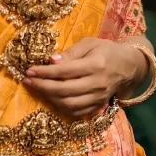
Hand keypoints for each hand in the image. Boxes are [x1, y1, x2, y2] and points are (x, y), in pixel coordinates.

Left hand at [22, 37, 146, 118]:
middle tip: (28, 80)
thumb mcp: (90, 43)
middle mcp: (97, 84)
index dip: (45, 72)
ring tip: (36, 88)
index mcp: (95, 65)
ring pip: (69, 104)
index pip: (64, 71)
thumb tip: (51, 60)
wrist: (128, 66)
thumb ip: (71, 52)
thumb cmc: (106, 50)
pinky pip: (76, 112)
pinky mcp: (98, 106)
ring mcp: (98, 97)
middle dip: (42, 86)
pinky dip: (61, 107)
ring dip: (49, 98)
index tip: (30, 70)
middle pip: (64, 90)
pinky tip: (51, 98)